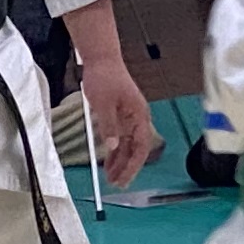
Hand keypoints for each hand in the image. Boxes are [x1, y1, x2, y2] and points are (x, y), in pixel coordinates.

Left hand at [79, 57, 159, 185]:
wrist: (101, 59)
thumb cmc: (105, 77)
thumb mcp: (103, 103)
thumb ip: (109, 126)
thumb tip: (113, 147)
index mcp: (139, 116)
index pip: (141, 147)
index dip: (133, 165)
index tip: (124, 179)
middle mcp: (138, 119)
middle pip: (136, 150)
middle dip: (127, 168)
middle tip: (116, 184)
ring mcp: (129, 118)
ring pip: (128, 146)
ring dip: (120, 162)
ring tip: (111, 178)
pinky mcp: (120, 116)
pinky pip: (120, 138)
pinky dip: (115, 151)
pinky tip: (108, 162)